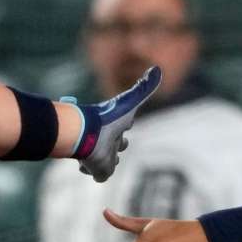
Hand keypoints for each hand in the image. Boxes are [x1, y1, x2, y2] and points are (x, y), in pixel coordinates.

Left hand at [67, 66, 161, 181]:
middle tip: (116, 145)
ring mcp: (101, 155)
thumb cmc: (107, 118)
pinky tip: (87, 168)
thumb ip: (144, 88)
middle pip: (116, 144)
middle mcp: (109, 139)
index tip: (126, 124)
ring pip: (104, 159)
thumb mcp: (129, 103)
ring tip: (97, 157)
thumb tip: (157, 68)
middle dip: (116, 145)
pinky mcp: (96, 169)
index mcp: (117, 125)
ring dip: (103, 158)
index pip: (124, 125)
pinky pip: (97, 174)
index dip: (125, 124)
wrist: (83, 133)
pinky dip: (92, 170)